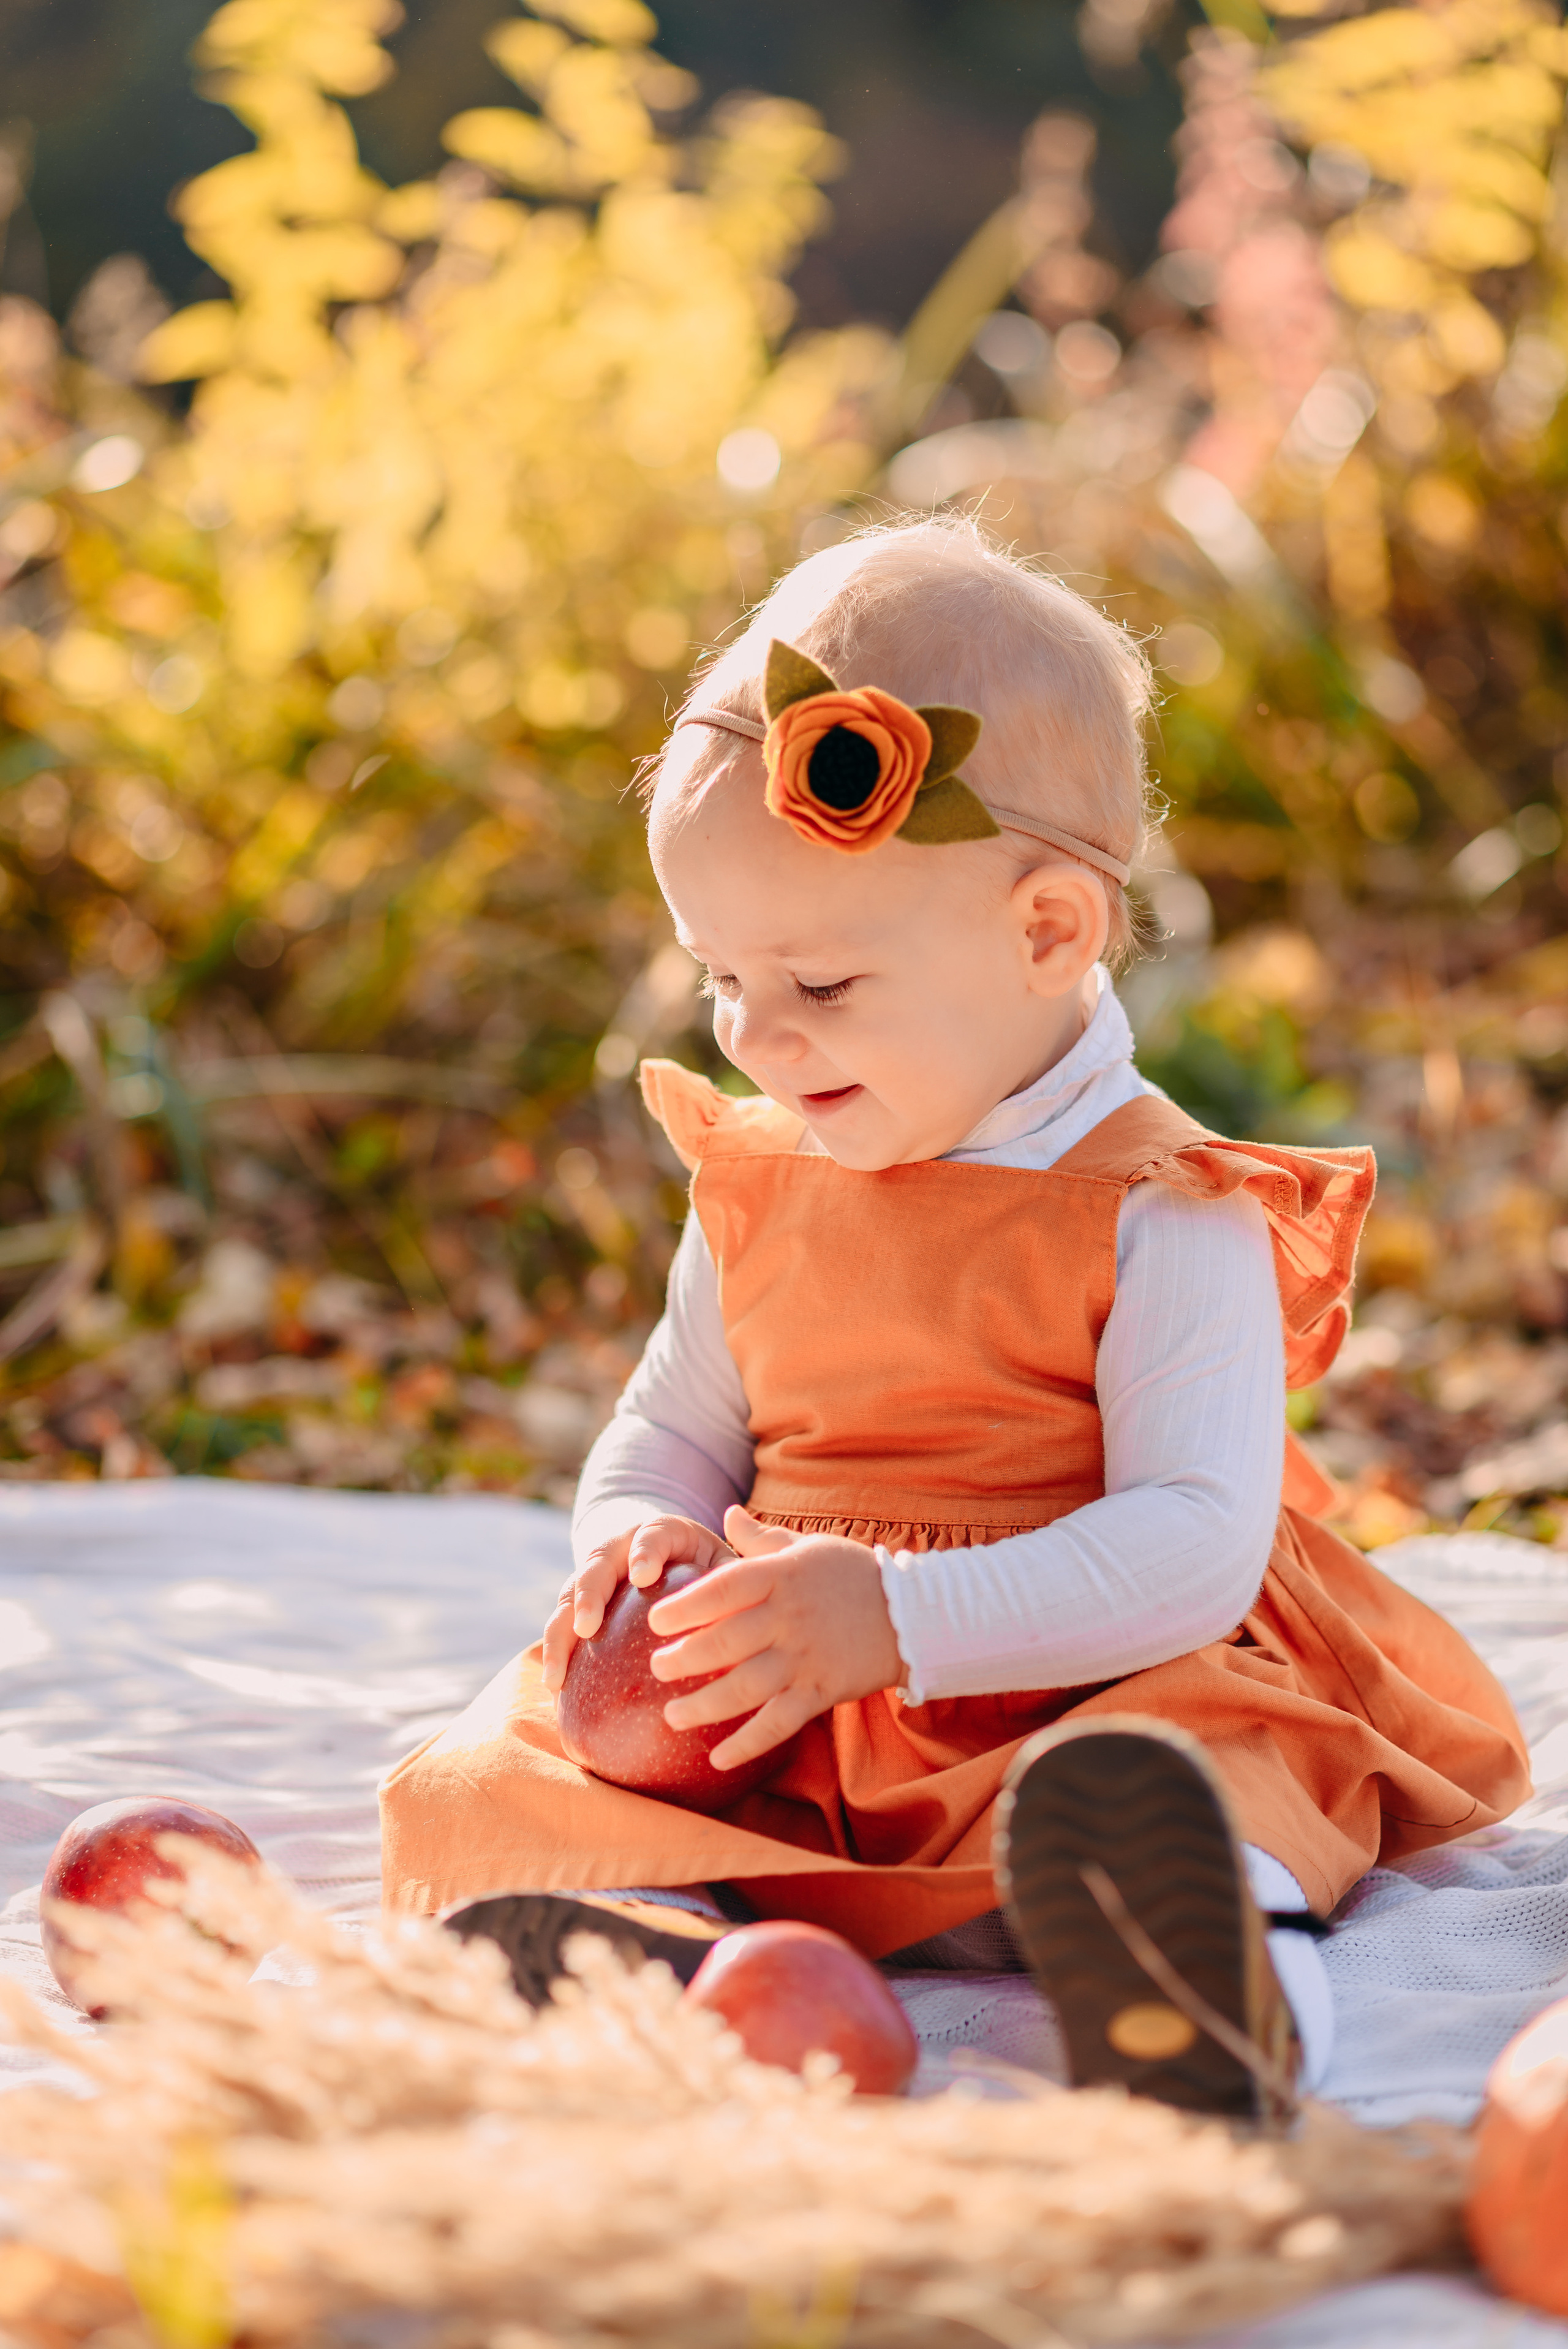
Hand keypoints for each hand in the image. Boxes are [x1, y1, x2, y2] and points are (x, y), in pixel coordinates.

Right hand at [541, 1514, 735, 1692]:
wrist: (671, 1555)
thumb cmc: (712, 1567)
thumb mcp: (727, 1564)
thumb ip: (738, 1575)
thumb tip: (758, 1602)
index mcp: (663, 1532)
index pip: (651, 1533)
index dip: (645, 1551)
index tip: (642, 1576)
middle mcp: (620, 1548)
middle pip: (597, 1563)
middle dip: (589, 1593)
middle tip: (587, 1626)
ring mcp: (596, 1576)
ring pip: (569, 1596)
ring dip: (560, 1633)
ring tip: (557, 1676)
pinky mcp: (582, 1605)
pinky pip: (564, 1625)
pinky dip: (557, 1654)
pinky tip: (555, 1689)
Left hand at [645, 1506, 904, 1770]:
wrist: (912, 1612)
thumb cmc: (852, 1575)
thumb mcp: (807, 1547)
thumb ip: (761, 1538)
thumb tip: (726, 1514)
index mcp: (781, 1578)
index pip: (722, 1588)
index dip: (684, 1605)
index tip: (653, 1620)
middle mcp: (789, 1618)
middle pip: (725, 1642)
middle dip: (684, 1659)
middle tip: (655, 1669)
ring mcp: (806, 1658)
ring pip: (746, 1688)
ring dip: (704, 1705)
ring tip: (671, 1716)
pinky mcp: (822, 1692)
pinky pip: (779, 1723)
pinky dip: (747, 1743)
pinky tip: (717, 1759)